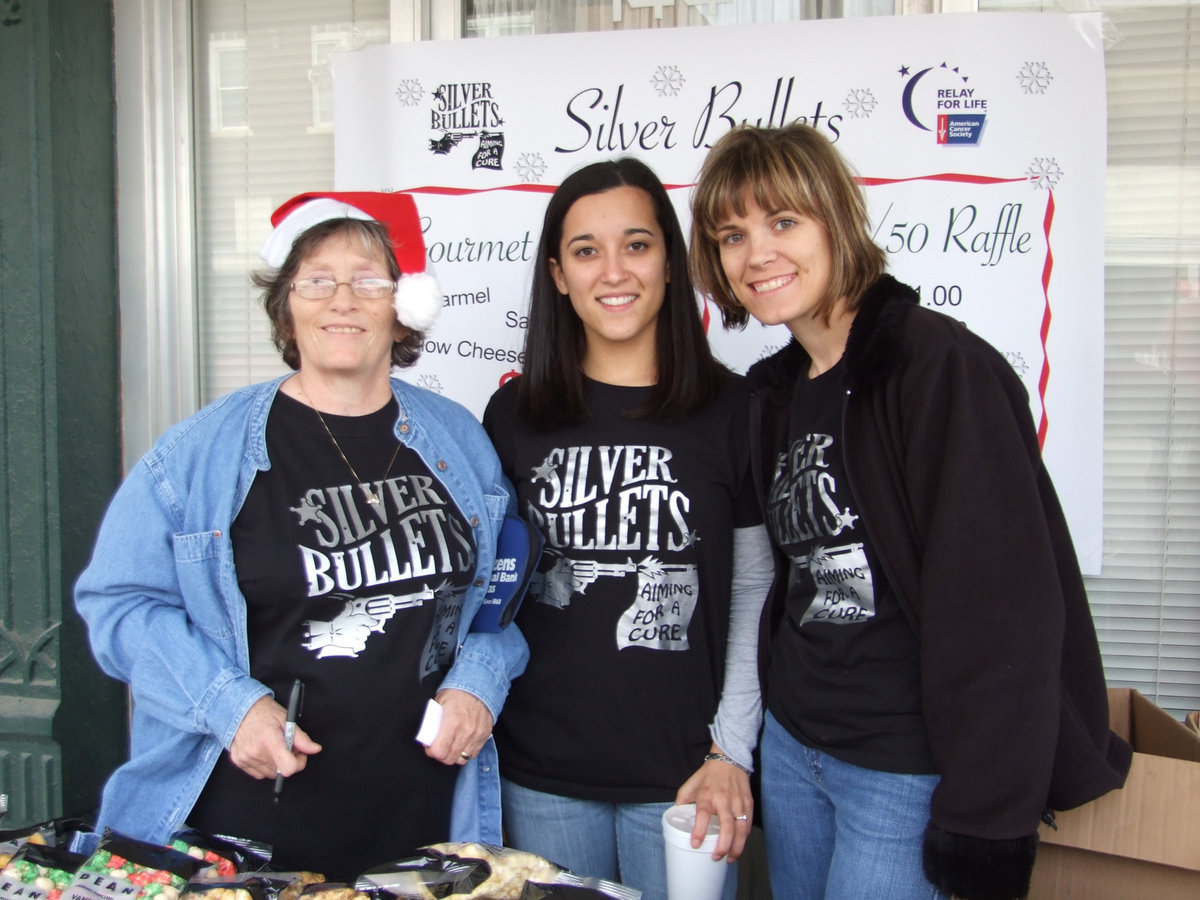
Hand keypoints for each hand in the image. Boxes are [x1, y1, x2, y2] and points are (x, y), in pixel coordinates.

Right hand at [228, 695, 321, 779]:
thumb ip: (301, 738)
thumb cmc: (264, 712)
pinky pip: (258, 773)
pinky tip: (263, 751)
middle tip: (286, 746)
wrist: (239, 709)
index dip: (298, 763)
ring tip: (274, 747)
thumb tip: (315, 749)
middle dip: (288, 760)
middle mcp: (256, 752)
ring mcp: (246, 758)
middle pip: (280, 771)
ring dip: (276, 764)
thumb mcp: (287, 720)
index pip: (288, 768)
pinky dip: (264, 765)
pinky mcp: (239, 762)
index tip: (299, 754)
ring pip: (270, 773)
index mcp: (269, 740)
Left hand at [426, 688, 493, 765]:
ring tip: (451, 746)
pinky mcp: (484, 735)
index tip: (430, 748)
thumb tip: (427, 737)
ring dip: (454, 755)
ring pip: (462, 759)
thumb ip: (433, 722)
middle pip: (450, 758)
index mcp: (452, 722)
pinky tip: (461, 743)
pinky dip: (466, 752)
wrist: (479, 684)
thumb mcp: (439, 703)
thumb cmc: (458, 692)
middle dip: (442, 755)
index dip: (432, 752)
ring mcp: (477, 734)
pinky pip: (473, 753)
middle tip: (439, 747)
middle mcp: (466, 731)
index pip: (439, 751)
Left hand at [674, 745, 752, 861]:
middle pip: (727, 826)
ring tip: (730, 858)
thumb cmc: (708, 775)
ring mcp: (738, 802)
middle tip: (716, 857)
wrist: (729, 760)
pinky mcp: (748, 803)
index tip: (695, 844)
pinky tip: (739, 845)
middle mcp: (723, 799)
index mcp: (707, 795)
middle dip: (723, 846)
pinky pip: (748, 824)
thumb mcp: (690, 784)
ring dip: (736, 846)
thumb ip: (682, 800)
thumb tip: (675, 816)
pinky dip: (744, 837)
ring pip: (741, 829)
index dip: (699, 830)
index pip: (703, 815)